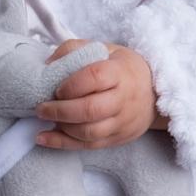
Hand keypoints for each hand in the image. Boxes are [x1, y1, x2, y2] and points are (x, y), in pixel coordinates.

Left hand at [36, 40, 157, 149]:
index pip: (95, 77)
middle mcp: (123, 99)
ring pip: (90, 132)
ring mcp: (122, 122)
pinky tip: (43, 138)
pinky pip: (88, 146)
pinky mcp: (118, 138)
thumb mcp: (105, 49)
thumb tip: (48, 64)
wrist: (154, 92)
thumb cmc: (122, 68)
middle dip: (61, 111)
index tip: (57, 87)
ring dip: (62, 128)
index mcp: (120, 72)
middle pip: (91, 110)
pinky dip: (63, 144)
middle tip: (42, 107)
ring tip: (45, 119)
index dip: (72, 84)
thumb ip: (75, 50)